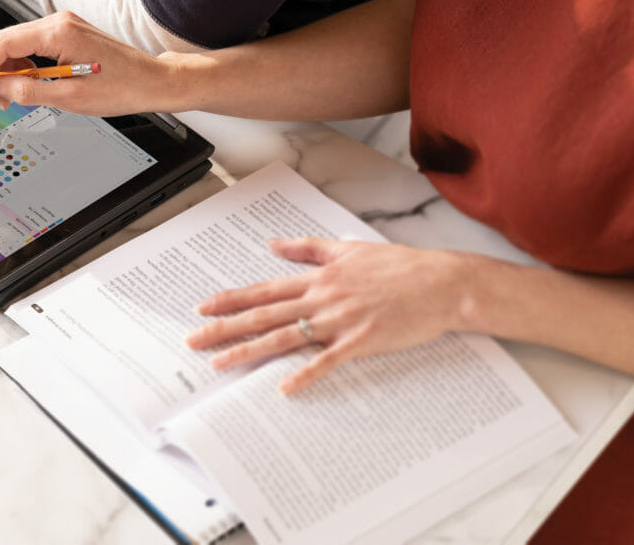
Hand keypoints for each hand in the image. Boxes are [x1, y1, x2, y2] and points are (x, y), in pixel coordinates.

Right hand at [0, 10, 182, 115]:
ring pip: (18, 42)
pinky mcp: (68, 31)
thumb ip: (26, 91)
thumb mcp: (68, 97)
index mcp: (58, 33)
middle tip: (1, 101)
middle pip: (5, 40)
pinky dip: (27, 64)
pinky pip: (34, 44)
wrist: (152, 80)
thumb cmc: (121, 88)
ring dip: (12, 69)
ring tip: (21, 96)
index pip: (2, 43)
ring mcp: (64, 24)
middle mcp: (59, 21)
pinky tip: (35, 83)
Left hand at [185, 238, 488, 393]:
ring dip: (250, 351)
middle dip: (225, 327)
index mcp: (319, 276)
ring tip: (220, 363)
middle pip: (265, 314)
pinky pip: (327, 360)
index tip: (202, 307)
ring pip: (286, 337)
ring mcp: (341, 320)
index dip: (231, 299)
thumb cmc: (399, 267)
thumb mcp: (349, 248)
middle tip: (193, 341)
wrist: (440, 283)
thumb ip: (308, 248)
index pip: (265, 289)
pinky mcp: (362, 340)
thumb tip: (273, 244)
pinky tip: (284, 388)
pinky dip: (305, 374)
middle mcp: (323, 297)